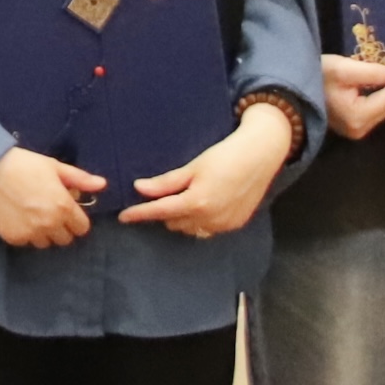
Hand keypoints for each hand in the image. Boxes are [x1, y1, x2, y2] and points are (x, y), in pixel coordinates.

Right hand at [0, 147, 101, 247]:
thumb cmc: (23, 164)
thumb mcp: (54, 166)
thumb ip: (80, 178)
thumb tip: (103, 185)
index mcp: (64, 206)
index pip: (82, 228)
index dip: (76, 219)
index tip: (66, 210)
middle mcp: (50, 224)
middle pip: (65, 239)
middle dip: (61, 228)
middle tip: (48, 211)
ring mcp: (31, 233)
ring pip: (46, 243)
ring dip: (43, 233)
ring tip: (32, 214)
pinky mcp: (14, 238)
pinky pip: (27, 242)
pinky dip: (25, 233)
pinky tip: (18, 217)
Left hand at [122, 105, 294, 238]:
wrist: (262, 155)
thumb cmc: (226, 155)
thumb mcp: (193, 166)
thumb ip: (166, 182)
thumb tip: (139, 189)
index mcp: (197, 203)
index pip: (160, 212)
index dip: (140, 214)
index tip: (123, 217)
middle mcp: (210, 219)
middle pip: (174, 222)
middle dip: (163, 212)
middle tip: (161, 195)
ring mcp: (224, 225)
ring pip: (190, 229)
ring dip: (181, 218)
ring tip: (183, 197)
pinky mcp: (235, 225)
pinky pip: (207, 229)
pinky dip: (199, 220)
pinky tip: (203, 204)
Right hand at [322, 51, 384, 140]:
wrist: (288, 92)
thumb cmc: (314, 79)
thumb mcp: (343, 69)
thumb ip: (371, 72)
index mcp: (359, 117)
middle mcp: (360, 128)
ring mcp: (354, 129)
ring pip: (381, 107)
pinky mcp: (349, 125)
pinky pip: (372, 109)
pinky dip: (379, 96)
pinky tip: (381, 84)